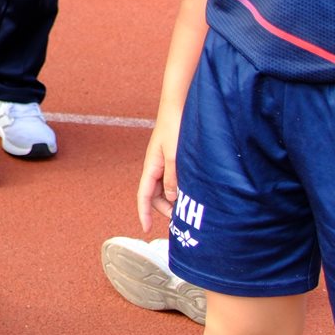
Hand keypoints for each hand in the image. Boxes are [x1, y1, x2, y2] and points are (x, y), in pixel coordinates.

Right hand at [136, 110, 180, 231]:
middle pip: (155, 195)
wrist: (179, 105)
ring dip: (173, 198)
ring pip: (165, 188)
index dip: (143, 213)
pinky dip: (179, 187)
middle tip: (180, 217)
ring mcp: (164, 162)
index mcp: (151, 166)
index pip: (143, 195)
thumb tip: (172, 198)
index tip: (146, 229)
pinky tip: (191, 189)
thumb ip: (172, 178)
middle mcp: (155, 166)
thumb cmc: (175, 127)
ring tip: (188, 205)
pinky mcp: (173, 157)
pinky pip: (173, 178)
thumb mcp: (174, 156)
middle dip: (164, 208)